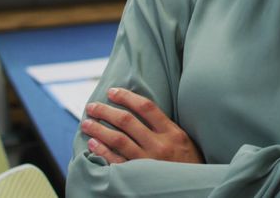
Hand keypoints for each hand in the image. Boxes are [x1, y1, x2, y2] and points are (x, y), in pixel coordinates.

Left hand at [81, 87, 202, 164]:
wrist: (192, 188)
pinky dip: (103, 151)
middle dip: (106, 111)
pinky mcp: (138, 176)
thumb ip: (165, 126)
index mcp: (172, 132)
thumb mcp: (184, 140)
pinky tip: (93, 143)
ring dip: (99, 129)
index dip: (127, 97)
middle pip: (127, 121)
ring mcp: (147, 161)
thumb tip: (140, 110)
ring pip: (118, 139)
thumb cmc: (188, 162)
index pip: (146, 107)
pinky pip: (116, 161)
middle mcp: (159, 145)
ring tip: (87, 123)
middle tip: (92, 106)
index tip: (112, 92)